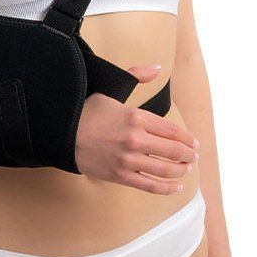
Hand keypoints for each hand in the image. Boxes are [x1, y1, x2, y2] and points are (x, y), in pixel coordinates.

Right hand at [74, 65, 198, 193]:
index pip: (172, 131)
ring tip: (185, 170)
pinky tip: (175, 186)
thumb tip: (157, 68)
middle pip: (173, 151)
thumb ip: (136, 76)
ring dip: (180, 171)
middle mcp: (134, 139)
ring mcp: (127, 159)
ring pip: (164, 169)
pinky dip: (166, 188)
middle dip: (188, 156)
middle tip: (193, 157)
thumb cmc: (88, 111)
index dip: (187, 139)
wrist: (62, 133)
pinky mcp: (119, 176)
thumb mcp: (111, 88)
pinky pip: (149, 185)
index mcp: (136, 116)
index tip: (194, 143)